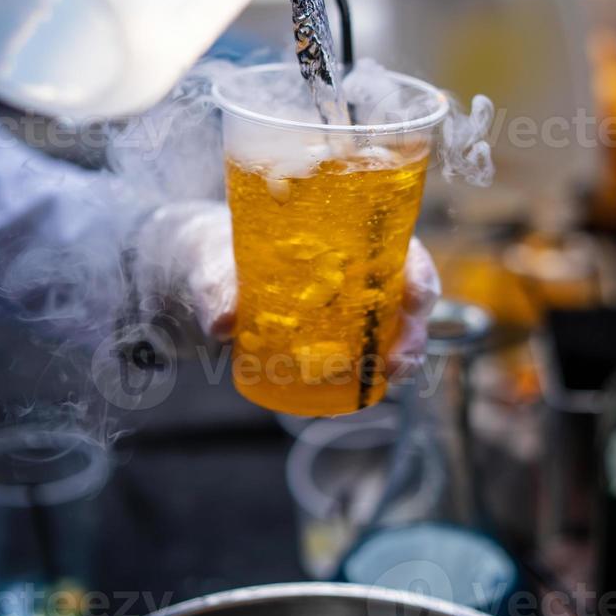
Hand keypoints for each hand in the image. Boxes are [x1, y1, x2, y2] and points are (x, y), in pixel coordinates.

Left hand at [136, 203, 439, 365]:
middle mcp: (350, 263)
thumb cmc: (213, 254)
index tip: (416, 294)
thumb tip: (225, 322)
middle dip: (416, 324)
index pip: (395, 241)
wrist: (198, 277)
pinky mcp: (330, 333)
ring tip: (391, 376)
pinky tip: (370, 386)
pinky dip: (375, 367)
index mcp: (336, 229)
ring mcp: (344, 300)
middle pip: (406, 288)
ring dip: (404, 350)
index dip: (417, 267)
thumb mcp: (211, 264)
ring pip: (394, 322)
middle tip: (400, 357)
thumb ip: (215, 287)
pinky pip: (366, 349)